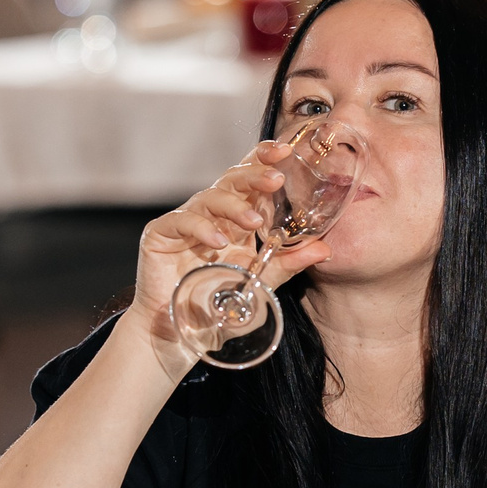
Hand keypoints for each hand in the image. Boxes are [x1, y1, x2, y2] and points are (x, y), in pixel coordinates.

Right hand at [124, 141, 334, 382]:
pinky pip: (182, 220)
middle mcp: (211, 214)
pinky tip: (219, 242)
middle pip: (231, 179)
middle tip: (275, 179)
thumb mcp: (261, 284)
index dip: (264, 160)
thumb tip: (325, 249)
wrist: (183, 336)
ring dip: (234, 207)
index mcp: (235, 219)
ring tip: (253, 223)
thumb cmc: (220, 307)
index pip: (249, 180)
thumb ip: (288, 264)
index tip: (287, 151)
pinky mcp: (161, 234)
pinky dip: (202, 228)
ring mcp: (185, 222)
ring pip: (210, 197)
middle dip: (254, 175)